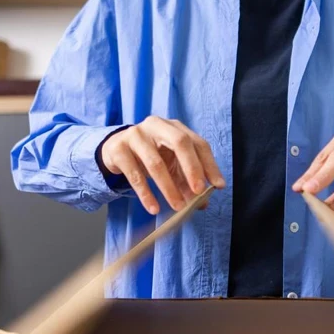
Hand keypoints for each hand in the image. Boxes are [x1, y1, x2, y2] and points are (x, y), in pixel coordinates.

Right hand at [100, 116, 225, 214]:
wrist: (115, 150)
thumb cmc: (149, 156)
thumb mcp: (170, 166)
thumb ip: (187, 181)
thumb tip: (202, 203)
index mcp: (175, 127)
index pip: (198, 143)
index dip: (209, 165)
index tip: (218, 186)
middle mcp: (156, 125)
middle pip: (180, 142)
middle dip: (192, 168)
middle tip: (198, 192)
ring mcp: (135, 135)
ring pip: (156, 163)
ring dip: (169, 188)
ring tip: (177, 207)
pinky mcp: (118, 149)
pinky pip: (135, 175)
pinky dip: (146, 194)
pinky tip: (154, 208)